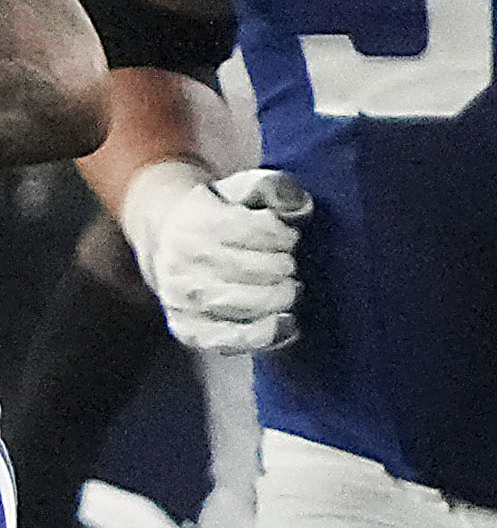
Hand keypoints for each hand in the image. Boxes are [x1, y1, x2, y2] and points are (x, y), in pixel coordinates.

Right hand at [129, 165, 307, 352]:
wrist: (166, 238)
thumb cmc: (217, 213)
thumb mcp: (241, 189)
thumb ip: (273, 188)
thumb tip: (300, 207)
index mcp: (197, 223)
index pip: (260, 231)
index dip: (285, 235)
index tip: (288, 237)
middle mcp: (184, 263)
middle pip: (262, 270)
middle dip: (287, 267)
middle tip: (288, 265)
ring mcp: (183, 299)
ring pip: (252, 304)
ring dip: (283, 297)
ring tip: (289, 288)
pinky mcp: (188, 329)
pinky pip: (234, 339)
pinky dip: (268, 334)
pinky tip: (287, 322)